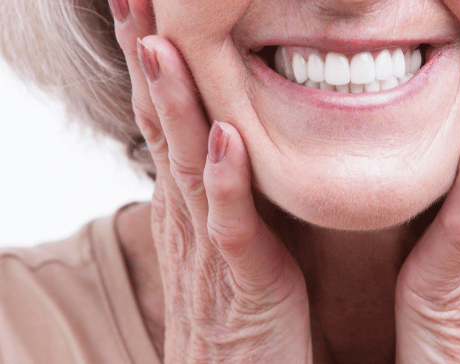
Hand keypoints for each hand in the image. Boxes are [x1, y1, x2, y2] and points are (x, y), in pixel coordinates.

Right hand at [110, 1, 311, 361]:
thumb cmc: (237, 305)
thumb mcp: (224, 234)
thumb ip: (224, 186)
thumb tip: (227, 136)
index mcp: (188, 200)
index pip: (163, 114)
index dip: (153, 56)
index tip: (145, 4)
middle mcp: (188, 214)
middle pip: (160, 123)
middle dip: (147, 56)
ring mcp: (209, 246)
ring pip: (185, 165)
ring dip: (173, 104)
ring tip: (162, 44)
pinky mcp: (242, 280)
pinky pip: (231, 227)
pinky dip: (225, 183)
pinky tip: (224, 140)